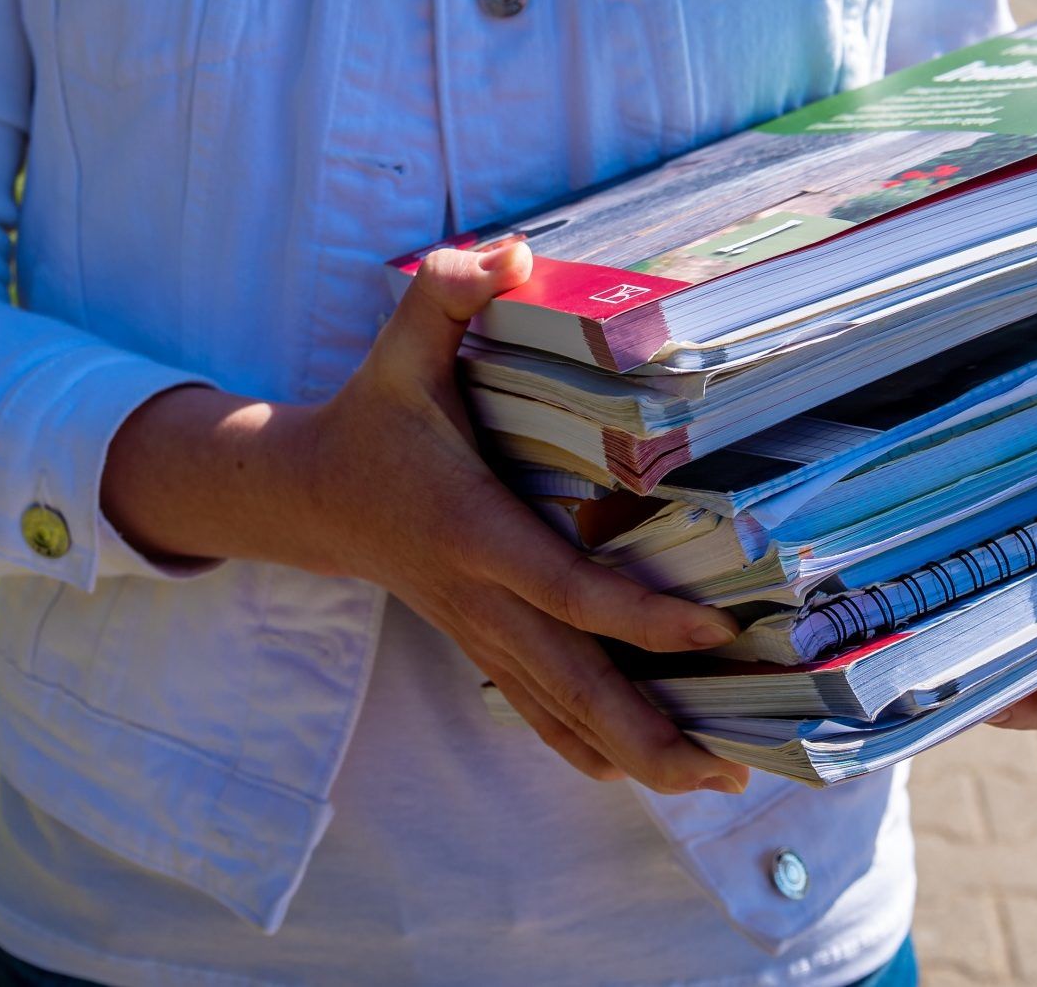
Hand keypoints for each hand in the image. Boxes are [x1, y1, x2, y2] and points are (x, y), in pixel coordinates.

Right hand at [102, 242, 751, 794]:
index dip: (637, 613)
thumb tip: (514, 252)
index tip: (713, 629)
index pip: (563, 585)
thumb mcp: (400, 347)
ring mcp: (481, 631)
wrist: (307, 492)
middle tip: (729, 771)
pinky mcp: (485, 643)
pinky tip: (640, 777)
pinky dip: (589, 747)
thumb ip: (448, 294)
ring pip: (562, 712)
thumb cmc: (373, 417)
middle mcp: (480, 596)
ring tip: (716, 784)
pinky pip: (541, 710)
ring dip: (636, 754)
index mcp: (472, 529)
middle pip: (571, 683)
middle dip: (649, 732)